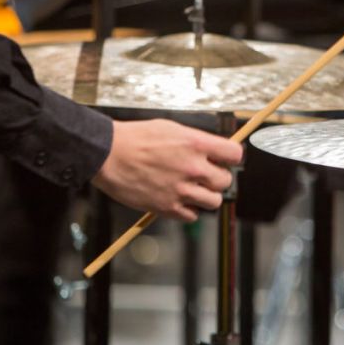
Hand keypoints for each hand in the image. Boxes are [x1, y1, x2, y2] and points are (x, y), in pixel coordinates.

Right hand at [93, 120, 243, 221]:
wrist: (107, 154)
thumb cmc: (136, 137)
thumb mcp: (172, 128)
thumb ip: (196, 141)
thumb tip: (215, 150)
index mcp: (196, 144)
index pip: (235, 155)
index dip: (231, 157)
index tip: (225, 159)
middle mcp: (193, 168)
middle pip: (225, 181)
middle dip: (217, 177)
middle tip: (203, 174)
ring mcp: (181, 190)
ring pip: (213, 201)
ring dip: (205, 195)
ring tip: (191, 188)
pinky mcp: (167, 207)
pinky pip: (192, 216)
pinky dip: (188, 210)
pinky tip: (178, 198)